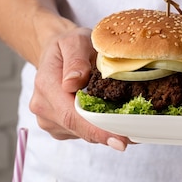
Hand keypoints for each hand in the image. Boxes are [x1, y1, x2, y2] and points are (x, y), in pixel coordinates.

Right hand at [29, 26, 130, 150]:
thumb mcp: (75, 41)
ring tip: (131, 125)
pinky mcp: (59, 127)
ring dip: (107, 132)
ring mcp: (49, 120)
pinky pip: (82, 133)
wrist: (56, 53)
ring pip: (83, 134)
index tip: (121, 141)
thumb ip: (75, 60)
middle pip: (80, 129)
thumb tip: (73, 82)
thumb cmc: (69, 45)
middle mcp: (44, 108)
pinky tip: (114, 120)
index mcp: (46, 86)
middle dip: (109, 135)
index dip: (98, 131)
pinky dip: (100, 129)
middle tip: (138, 136)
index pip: (72, 116)